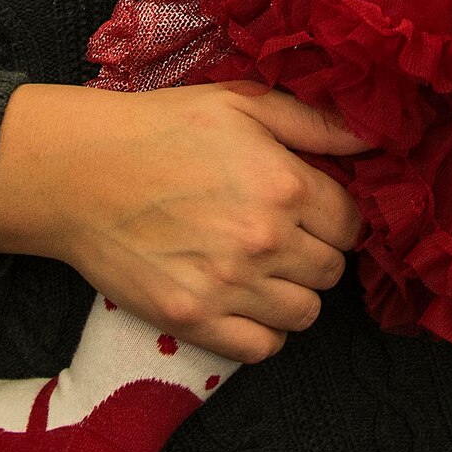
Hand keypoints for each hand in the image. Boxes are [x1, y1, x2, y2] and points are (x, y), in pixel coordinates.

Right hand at [0, 82, 368, 362]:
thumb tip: (373, 137)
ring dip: (292, 292)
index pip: (352, 222)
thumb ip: (312, 122)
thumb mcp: (239, 103)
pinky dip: (261, 330)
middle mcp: (265, 240)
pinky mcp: (195, 321)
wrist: (79, 171)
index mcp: (283, 182)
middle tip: (280, 232)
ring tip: (259, 265)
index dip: (334, 213)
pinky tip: (240, 298)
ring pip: (306, 314)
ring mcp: (230, 286)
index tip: (310, 206)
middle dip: (315, 251)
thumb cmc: (159, 128)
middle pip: (332, 270)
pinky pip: (264, 348)